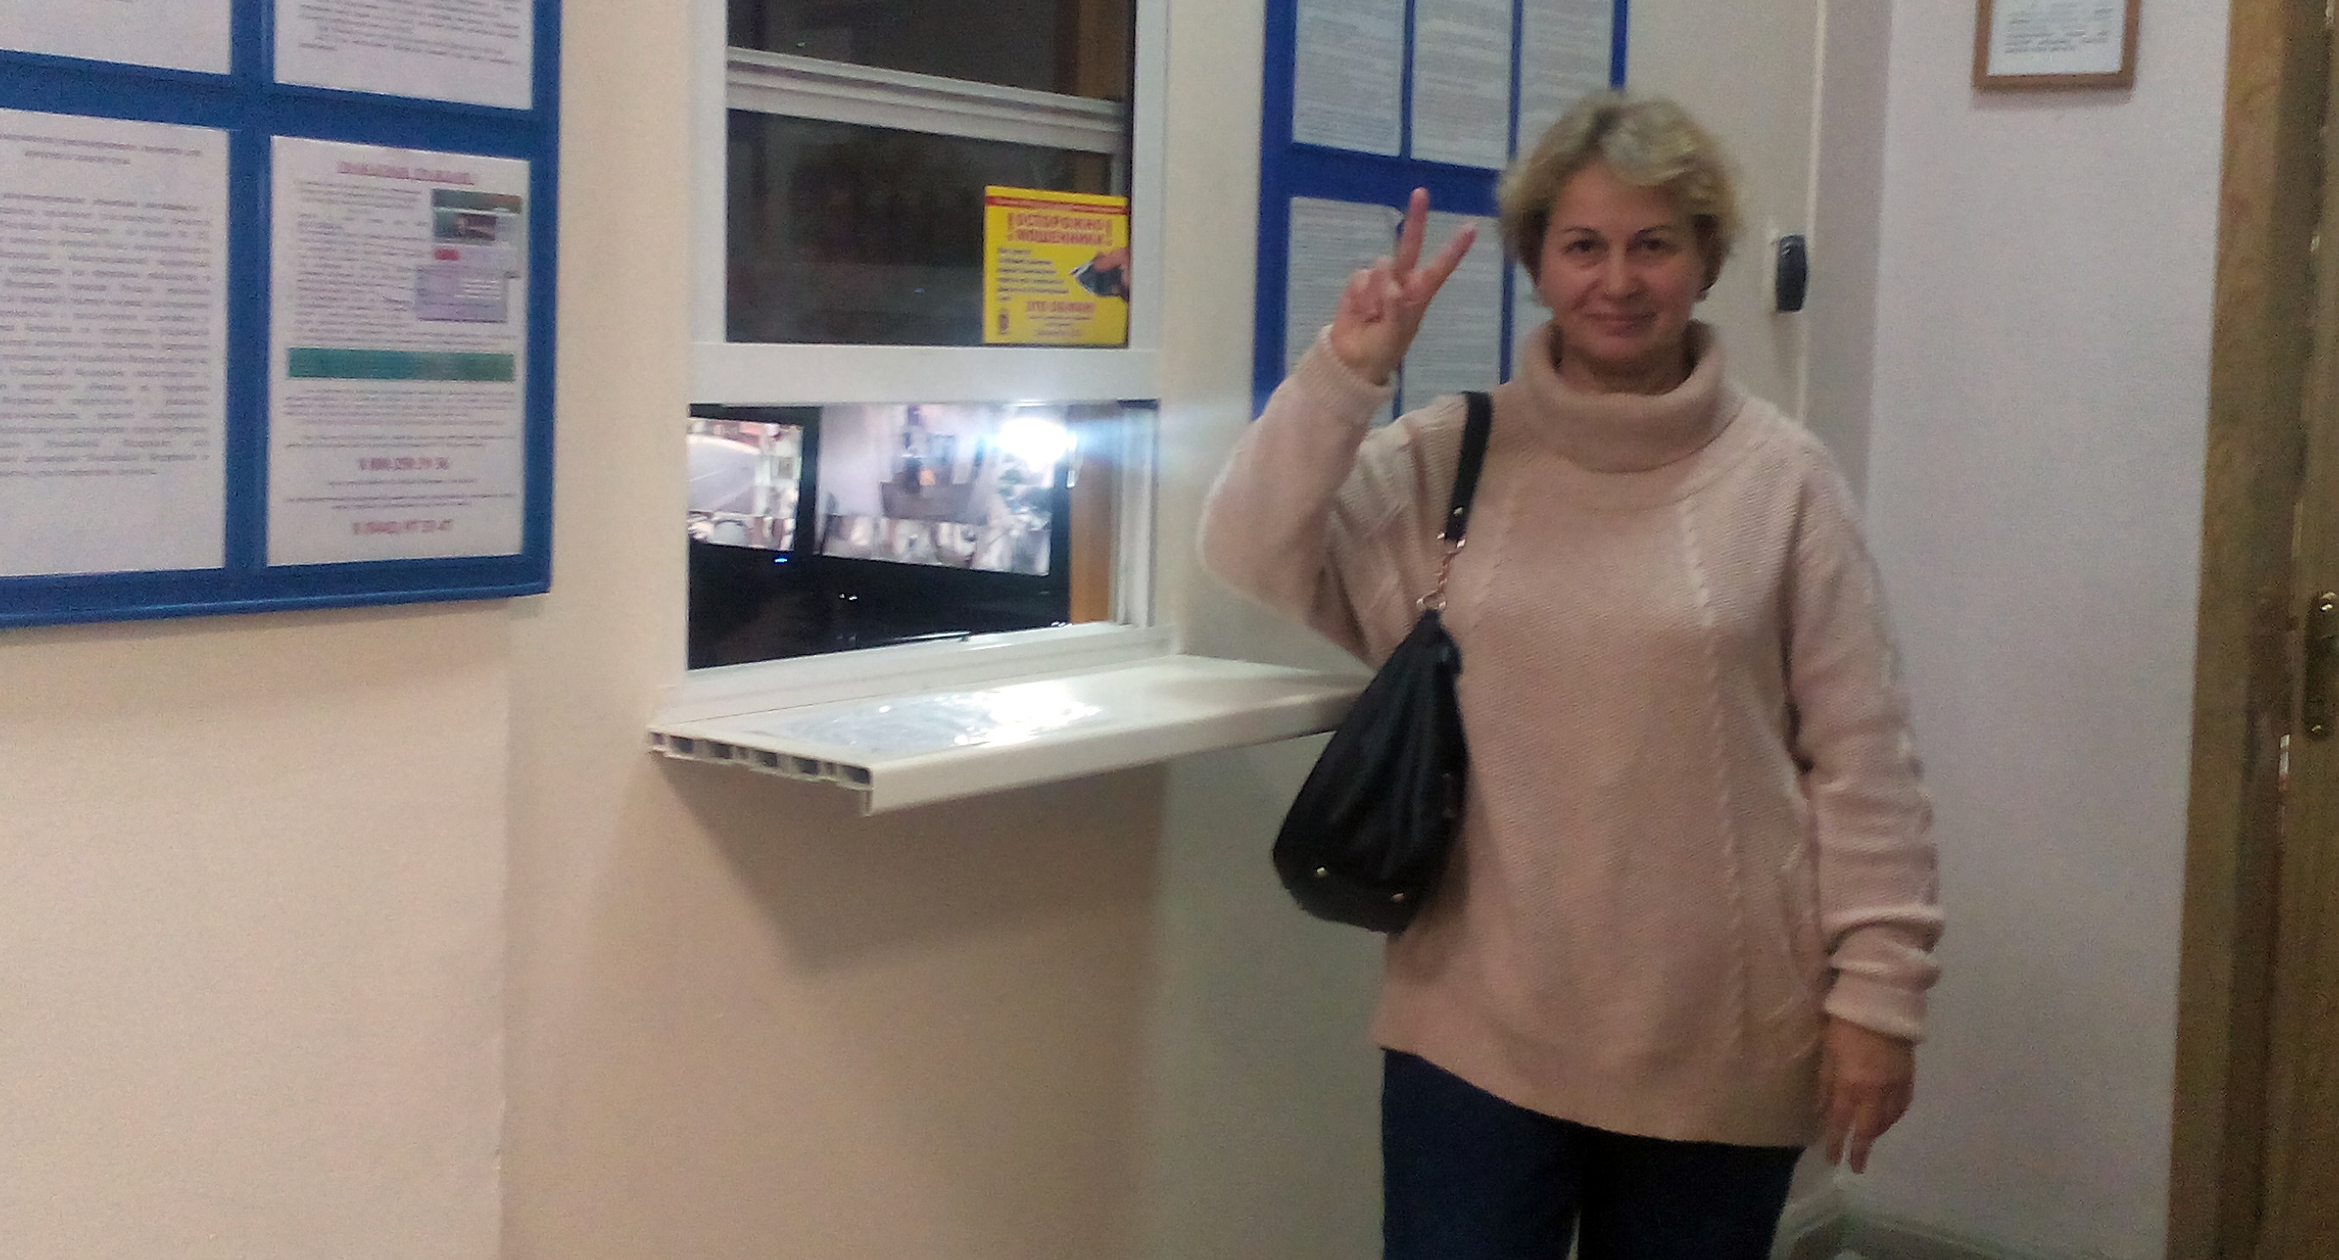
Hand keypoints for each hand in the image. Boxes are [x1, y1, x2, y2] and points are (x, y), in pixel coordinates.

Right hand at [1326, 188, 1476, 385]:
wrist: (1351, 360)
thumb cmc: (1382, 351)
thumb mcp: (1395, 336)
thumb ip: (1396, 311)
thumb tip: (1392, 285)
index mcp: (1419, 295)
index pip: (1440, 268)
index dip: (1454, 249)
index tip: (1471, 228)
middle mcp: (1402, 281)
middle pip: (1410, 245)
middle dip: (1416, 219)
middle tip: (1421, 192)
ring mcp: (1379, 280)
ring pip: (1380, 267)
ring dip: (1374, 292)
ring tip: (1372, 315)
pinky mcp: (1358, 283)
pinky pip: (1360, 278)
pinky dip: (1359, 296)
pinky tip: (1360, 312)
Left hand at [1818, 1017, 1914, 1172]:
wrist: (1882, 1001)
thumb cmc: (1845, 1023)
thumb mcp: (1827, 1052)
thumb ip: (1826, 1085)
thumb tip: (1822, 1113)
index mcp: (1850, 1084)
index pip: (1841, 1122)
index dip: (1836, 1143)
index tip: (1832, 1159)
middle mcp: (1874, 1090)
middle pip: (1868, 1128)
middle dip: (1862, 1150)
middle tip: (1857, 1166)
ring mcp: (1895, 1085)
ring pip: (1887, 1120)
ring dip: (1877, 1134)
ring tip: (1868, 1142)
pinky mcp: (1909, 1076)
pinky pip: (1902, 1106)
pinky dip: (1893, 1118)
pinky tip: (1887, 1121)